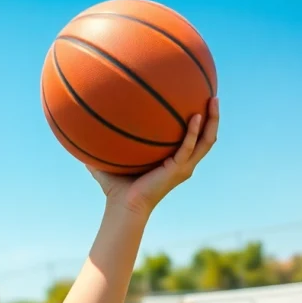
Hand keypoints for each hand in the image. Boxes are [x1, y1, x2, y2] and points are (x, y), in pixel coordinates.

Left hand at [89, 98, 218, 215]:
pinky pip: (189, 147)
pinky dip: (193, 132)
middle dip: (213, 117)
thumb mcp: (113, 159)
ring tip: (213, 100)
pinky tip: (195, 116)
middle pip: (207, 138)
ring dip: (212, 121)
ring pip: (206, 141)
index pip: (193, 141)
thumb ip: (106, 142)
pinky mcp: (177, 169)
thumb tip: (87, 124)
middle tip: (213, 96)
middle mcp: (183, 164)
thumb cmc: (117, 187)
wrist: (122, 206)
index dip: (201, 124)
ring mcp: (183, 167)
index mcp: (174, 162)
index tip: (199, 102)